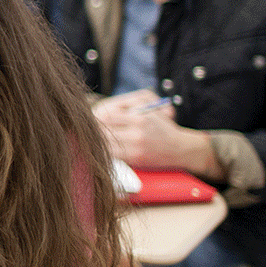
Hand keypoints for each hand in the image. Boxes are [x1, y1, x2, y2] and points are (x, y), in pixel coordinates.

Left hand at [92, 90, 217, 176]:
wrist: (180, 148)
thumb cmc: (161, 126)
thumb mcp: (148, 109)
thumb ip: (126, 107)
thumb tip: (99, 112)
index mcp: (140, 116)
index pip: (106, 115)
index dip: (95, 116)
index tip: (89, 117)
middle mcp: (138, 131)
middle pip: (102, 130)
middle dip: (93, 129)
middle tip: (85, 129)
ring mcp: (136, 147)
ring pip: (105, 144)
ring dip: (97, 141)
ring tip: (92, 139)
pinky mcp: (135, 159)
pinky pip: (113, 155)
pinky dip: (106, 151)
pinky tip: (103, 149)